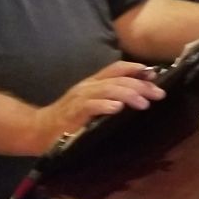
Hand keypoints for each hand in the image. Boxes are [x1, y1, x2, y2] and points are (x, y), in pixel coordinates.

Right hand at [29, 60, 164, 152]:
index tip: (156, 76)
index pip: (118, 68)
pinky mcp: (73, 113)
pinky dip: (105, 106)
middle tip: (159, 94)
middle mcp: (88, 86)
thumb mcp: (94, 105)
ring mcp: (80, 98)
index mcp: (94, 82)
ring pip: (108, 89)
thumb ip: (113, 99)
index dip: (137, 69)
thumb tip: (141, 98)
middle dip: (141, 85)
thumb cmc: (70, 120)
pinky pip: (91, 106)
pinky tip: (118, 109)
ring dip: (129, 94)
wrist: (39, 130)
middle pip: (118, 79)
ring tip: (144, 103)